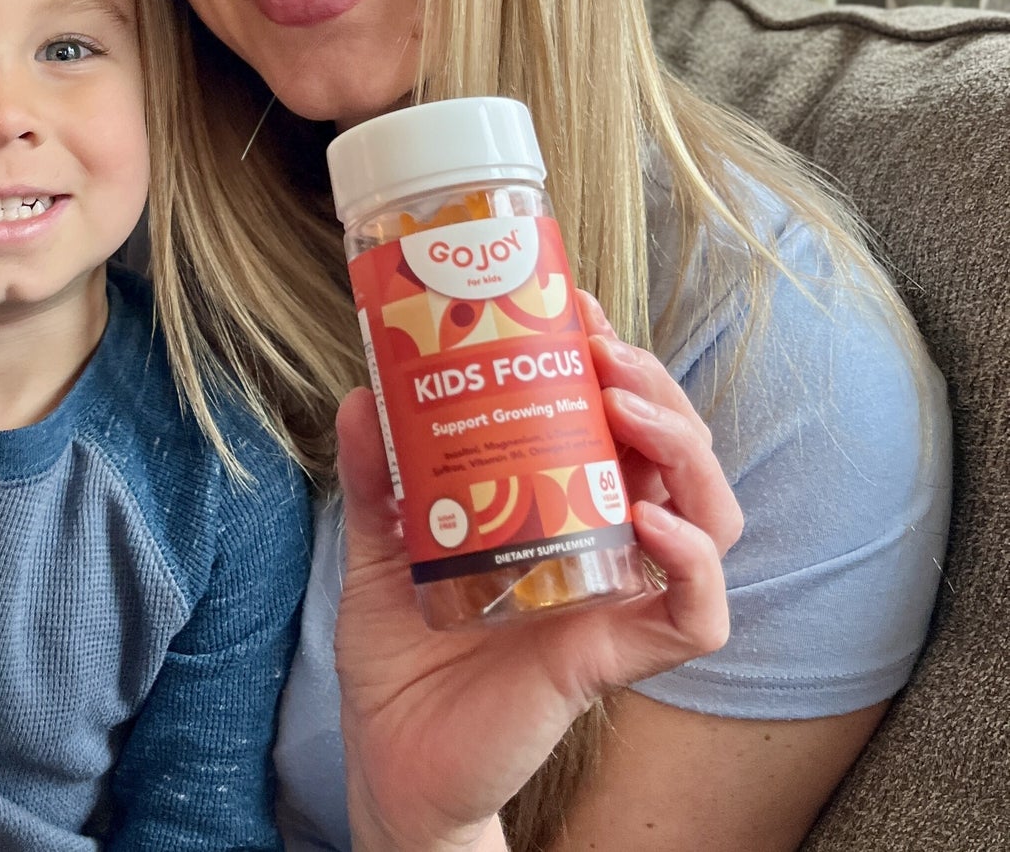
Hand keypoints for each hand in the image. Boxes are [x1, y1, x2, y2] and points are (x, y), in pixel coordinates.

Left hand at [333, 290, 742, 851]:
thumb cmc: (401, 658)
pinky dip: (689, 558)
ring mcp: (618, 601)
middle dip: (654, 387)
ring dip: (682, 449)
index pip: (614, 422)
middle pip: (673, 452)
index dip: (614, 361)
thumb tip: (361, 394)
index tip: (579, 307)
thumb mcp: (379, 548)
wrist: (394, 765)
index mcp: (559, 508)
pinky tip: (645, 514)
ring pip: (710, 516)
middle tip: (603, 349)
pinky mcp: (618, 659)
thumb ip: (375, 477)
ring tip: (626, 408)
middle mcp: (603, 545)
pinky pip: (696, 613)